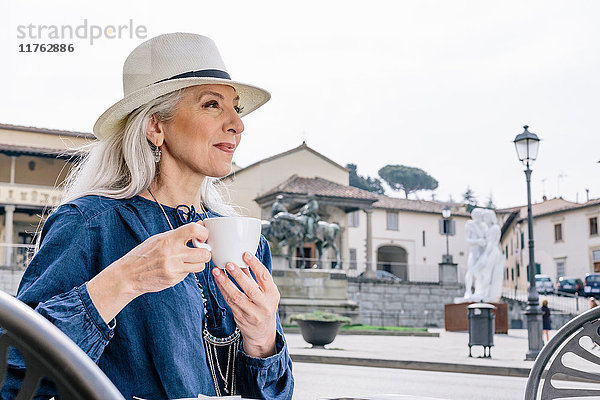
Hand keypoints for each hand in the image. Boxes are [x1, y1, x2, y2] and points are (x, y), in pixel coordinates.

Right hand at [87, 222, 210, 322]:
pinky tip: (177, 268)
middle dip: (205, 252)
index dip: (203, 232)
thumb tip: (200, 224)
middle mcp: (172, 253)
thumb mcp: (159, 238)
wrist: (128, 275)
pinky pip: (189, 274)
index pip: (194, 230)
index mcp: (169, 239)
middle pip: (204, 253)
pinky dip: (187, 271)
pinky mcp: (173, 279)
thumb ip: (180, 233)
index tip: (202, 236)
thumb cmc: (144, 254)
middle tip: (200, 251)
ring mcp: (174, 268)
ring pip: (201, 266)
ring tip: (189, 260)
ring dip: (198, 263)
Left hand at [212, 252, 279, 357]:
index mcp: (272, 294)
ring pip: (236, 296)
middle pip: (250, 289)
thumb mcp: (266, 293)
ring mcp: (252, 313)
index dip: (255, 265)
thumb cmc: (264, 308)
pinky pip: (229, 302)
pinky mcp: (240, 317)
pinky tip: (217, 281)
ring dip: (225, 283)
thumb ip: (255, 278)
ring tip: (217, 271)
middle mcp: (264, 304)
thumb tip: (243, 260)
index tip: (246, 254)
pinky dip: (222, 290)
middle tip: (229, 264)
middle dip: (238, 275)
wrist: (262, 334)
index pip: (265, 277)